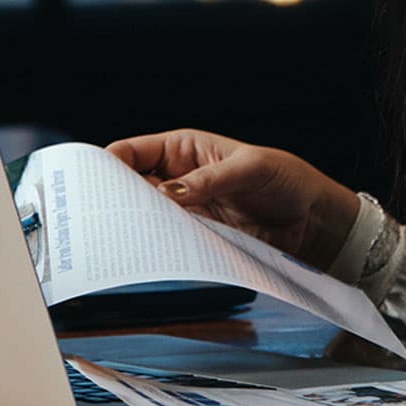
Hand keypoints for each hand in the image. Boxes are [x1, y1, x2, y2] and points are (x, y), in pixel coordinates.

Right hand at [105, 129, 359, 269]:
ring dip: (135, 228)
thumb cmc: (287, 181)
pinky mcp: (198, 238)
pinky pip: (170, 242)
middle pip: (131, 187)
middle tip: (100, 218)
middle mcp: (178, 178)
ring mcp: (186, 210)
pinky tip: (150, 257)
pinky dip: (158, 248)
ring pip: (147, 217)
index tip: (91, 183)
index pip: (132, 152)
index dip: (107, 165)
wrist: (314, 222)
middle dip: (113, 200)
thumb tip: (169, 193)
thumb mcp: (251, 169)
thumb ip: (209, 180)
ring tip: (119, 241)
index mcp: (184, 148)